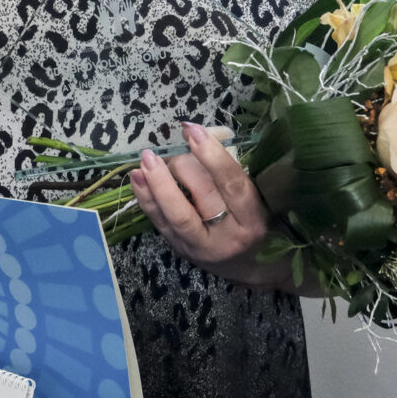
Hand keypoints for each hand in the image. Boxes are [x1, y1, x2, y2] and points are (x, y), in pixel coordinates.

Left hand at [129, 122, 271, 283]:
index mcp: (254, 219)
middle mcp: (229, 236)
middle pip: (203, 196)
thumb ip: (234, 169)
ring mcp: (202, 247)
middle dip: (184, 166)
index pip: (232, 184)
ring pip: (177, 215)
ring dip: (158, 183)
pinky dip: (146, 198)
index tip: (194, 131)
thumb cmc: (258, 222)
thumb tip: (200, 134)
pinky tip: (137, 177)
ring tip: (147, 159)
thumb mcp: (259, 198)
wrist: (254, 266)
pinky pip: (161, 222)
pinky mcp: (181, 250)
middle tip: (175, 148)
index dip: (212, 156)